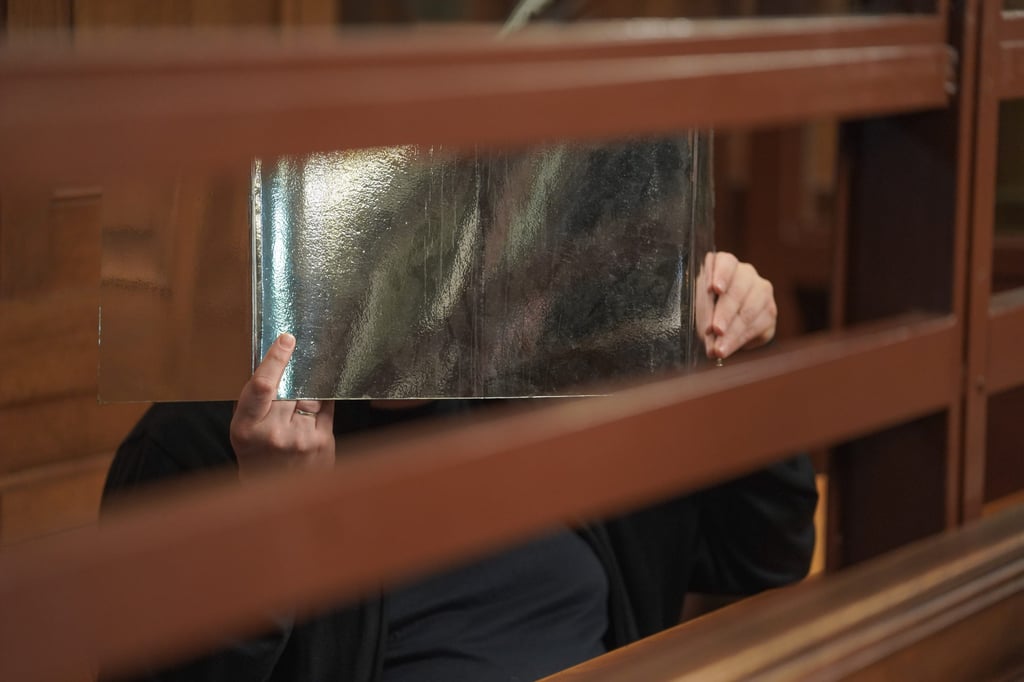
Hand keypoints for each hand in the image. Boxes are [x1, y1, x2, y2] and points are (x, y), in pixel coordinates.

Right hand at [230, 333, 334, 478]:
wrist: (275, 495)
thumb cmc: (257, 455)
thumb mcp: (245, 429)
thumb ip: (256, 401)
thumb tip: (275, 362)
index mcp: (247, 428)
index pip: (263, 386)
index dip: (275, 359)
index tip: (286, 340)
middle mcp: (274, 433)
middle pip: (291, 387)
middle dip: (294, 374)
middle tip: (297, 359)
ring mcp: (301, 438)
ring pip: (311, 395)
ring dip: (308, 388)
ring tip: (300, 398)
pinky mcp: (322, 441)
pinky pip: (325, 407)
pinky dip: (321, 400)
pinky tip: (314, 404)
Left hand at [704, 252, 776, 359]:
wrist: (720, 323)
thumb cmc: (705, 308)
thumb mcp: (698, 306)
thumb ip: (703, 312)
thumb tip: (709, 332)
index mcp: (726, 264)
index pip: (726, 263)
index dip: (721, 275)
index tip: (714, 289)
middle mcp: (747, 274)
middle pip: (738, 291)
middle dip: (725, 314)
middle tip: (715, 330)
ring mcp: (762, 292)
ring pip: (750, 311)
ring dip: (733, 332)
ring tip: (719, 348)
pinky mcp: (770, 312)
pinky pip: (759, 326)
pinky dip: (741, 340)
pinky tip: (728, 348)